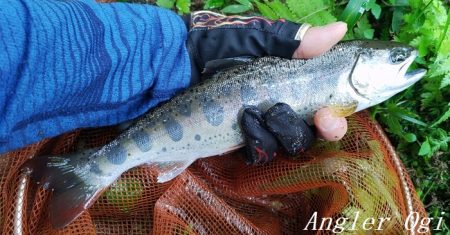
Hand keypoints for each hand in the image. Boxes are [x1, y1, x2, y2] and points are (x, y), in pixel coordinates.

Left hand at [183, 12, 347, 162]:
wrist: (165, 65)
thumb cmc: (209, 45)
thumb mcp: (252, 38)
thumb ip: (293, 41)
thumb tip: (341, 28)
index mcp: (287, 82)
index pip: (323, 106)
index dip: (332, 118)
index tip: (328, 117)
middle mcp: (277, 107)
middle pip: (307, 133)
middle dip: (301, 130)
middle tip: (281, 113)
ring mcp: (257, 127)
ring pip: (284, 146)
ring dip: (272, 132)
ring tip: (248, 112)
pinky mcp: (236, 142)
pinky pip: (258, 155)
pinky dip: (252, 142)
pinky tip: (238, 126)